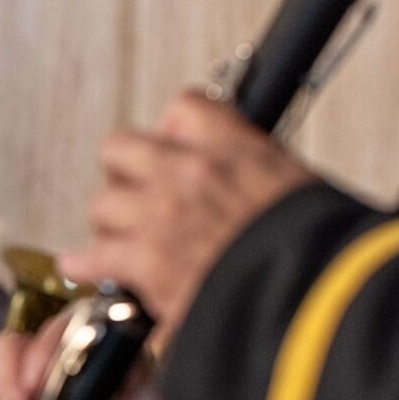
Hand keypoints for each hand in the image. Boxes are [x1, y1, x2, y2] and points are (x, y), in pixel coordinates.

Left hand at [59, 90, 315, 345]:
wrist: (307, 290)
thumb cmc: (319, 252)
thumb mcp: (301, 189)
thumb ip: (260, 179)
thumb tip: (249, 191)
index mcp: (235, 149)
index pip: (183, 108)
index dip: (171, 130)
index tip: (171, 147)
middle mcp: (189, 173)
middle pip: (121, 148)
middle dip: (122, 172)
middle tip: (133, 194)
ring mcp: (160, 214)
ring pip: (102, 202)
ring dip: (108, 223)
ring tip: (117, 238)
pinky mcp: (144, 260)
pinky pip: (92, 254)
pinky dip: (83, 264)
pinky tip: (79, 267)